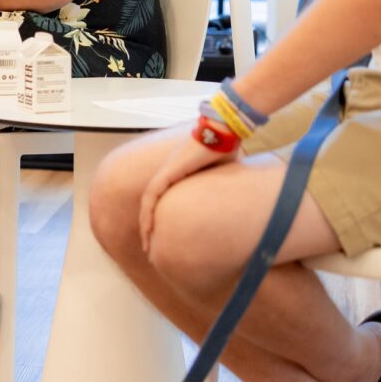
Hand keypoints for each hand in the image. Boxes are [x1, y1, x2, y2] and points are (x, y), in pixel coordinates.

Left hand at [138, 135, 237, 253]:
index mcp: (180, 176)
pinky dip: (147, 213)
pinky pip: (151, 196)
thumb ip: (221, 188)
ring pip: (147, 203)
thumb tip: (236, 204)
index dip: (160, 221)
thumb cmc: (226, 148)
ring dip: (145, 225)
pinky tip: (146, 229)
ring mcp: (166, 172)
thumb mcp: (223, 175)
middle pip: (151, 205)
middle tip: (150, 250)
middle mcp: (169, 174)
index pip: (163, 202)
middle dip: (148, 229)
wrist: (223, 131)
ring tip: (146, 246)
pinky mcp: (168, 172)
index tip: (163, 240)